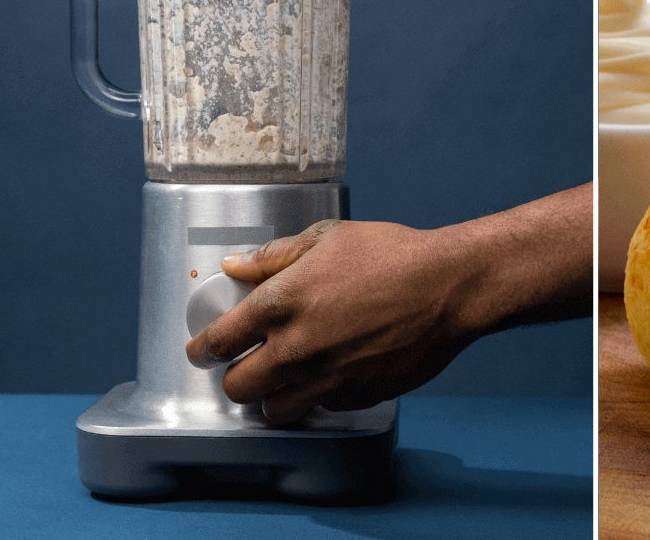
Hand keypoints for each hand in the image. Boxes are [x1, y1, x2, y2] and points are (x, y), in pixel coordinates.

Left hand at [185, 219, 480, 420]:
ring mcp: (325, 378)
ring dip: (272, 399)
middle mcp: (296, 349)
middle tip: (247, 366)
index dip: (202, 350)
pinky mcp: (355, 396)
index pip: (218, 342)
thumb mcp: (330, 238)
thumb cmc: (392, 256)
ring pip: (273, 412)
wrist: (448, 288)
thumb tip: (235, 265)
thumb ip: (275, 256)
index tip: (201, 352)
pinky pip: (321, 408)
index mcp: (280, 304)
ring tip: (283, 382)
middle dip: (235, 378)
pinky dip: (318, 398)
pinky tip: (330, 376)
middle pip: (237, 388)